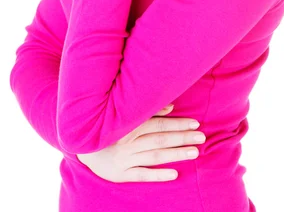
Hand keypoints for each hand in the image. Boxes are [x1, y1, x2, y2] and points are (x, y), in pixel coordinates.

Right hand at [76, 105, 205, 182]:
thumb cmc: (109, 127)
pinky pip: (142, 175)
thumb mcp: (125, 116)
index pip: (158, 125)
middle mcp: (127, 142)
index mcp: (129, 126)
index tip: (195, 124)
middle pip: (160, 140)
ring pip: (155, 157)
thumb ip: (148, 111)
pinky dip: (158, 175)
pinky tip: (174, 174)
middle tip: (202, 137)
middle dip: (182, 137)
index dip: (177, 124)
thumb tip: (171, 107)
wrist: (82, 144)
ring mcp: (124, 159)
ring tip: (195, 152)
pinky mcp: (120, 175)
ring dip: (175, 154)